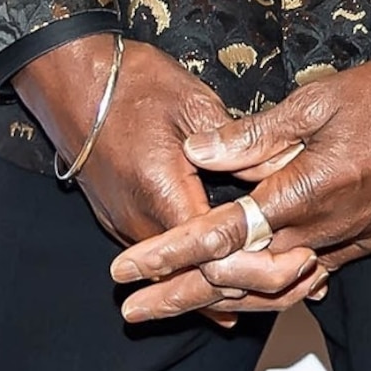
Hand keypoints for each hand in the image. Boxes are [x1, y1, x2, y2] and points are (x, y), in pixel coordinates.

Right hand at [17, 37, 309, 328]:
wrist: (74, 82)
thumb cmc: (134, 86)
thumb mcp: (194, 104)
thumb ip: (233, 145)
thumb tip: (270, 168)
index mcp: (163, 192)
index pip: (213, 249)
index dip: (257, 260)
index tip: (297, 262)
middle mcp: (138, 220)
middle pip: (196, 273)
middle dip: (245, 283)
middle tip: (297, 288)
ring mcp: (124, 224)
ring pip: (177, 273)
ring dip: (221, 281)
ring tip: (276, 286)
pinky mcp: (120, 220)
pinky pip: (161, 258)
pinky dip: (196, 267)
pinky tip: (231, 269)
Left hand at [107, 6, 370, 323]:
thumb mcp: (318, 100)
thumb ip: (255, 134)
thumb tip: (198, 152)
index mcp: (307, 191)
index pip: (222, 234)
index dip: (169, 254)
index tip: (127, 271)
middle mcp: (329, 228)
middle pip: (241, 277)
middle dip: (182, 296)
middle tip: (134, 311)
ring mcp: (356, 240)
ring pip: (280, 288)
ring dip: (227, 303)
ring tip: (183, 310)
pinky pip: (320, 275)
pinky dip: (281, 288)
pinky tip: (260, 290)